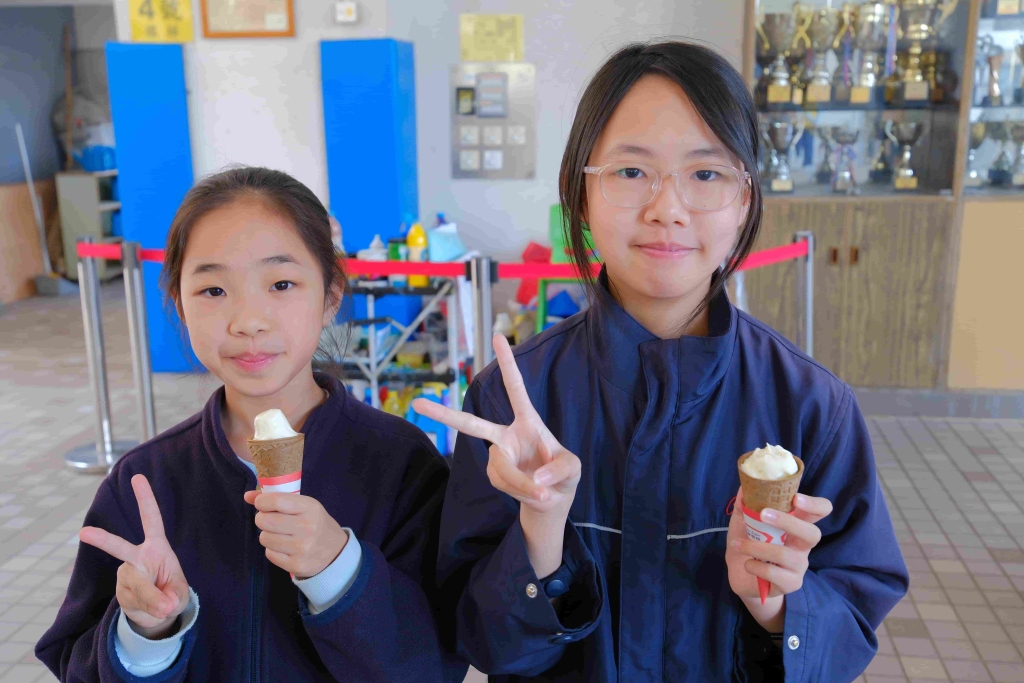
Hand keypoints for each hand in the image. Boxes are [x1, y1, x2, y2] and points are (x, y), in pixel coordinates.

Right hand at [80, 475, 189, 639]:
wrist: (157, 612)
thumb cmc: (170, 592)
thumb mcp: (179, 593)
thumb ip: (171, 597)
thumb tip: (161, 607)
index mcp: (156, 547)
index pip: (151, 519)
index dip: (145, 499)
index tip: (137, 477)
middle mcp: (137, 557)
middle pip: (119, 548)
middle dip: (102, 540)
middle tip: (84, 533)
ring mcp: (126, 575)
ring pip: (136, 587)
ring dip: (152, 599)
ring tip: (162, 606)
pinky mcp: (120, 593)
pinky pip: (135, 603)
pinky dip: (148, 610)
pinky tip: (150, 609)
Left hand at [243, 491, 348, 578]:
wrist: (336, 552)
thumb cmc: (316, 523)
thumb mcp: (303, 506)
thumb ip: (276, 499)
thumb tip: (247, 496)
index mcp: (310, 508)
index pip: (276, 501)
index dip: (262, 501)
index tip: (261, 503)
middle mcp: (307, 527)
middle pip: (265, 521)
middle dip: (262, 519)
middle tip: (270, 520)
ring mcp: (301, 548)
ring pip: (264, 538)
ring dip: (268, 535)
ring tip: (279, 535)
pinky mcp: (296, 565)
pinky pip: (269, 554)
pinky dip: (273, 550)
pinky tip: (284, 547)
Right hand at [413, 334, 580, 576]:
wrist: (553, 501)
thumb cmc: (564, 476)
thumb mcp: (573, 470)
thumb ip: (559, 469)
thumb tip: (537, 479)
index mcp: (528, 421)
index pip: (515, 388)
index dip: (507, 364)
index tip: (498, 336)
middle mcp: (506, 435)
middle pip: (470, 425)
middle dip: (443, 415)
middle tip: (418, 403)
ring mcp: (497, 456)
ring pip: (501, 469)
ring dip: (523, 484)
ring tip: (543, 494)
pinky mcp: (494, 475)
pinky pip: (503, 483)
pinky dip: (521, 492)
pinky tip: (534, 494)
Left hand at [725, 487, 832, 630]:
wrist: (740, 574)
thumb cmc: (747, 541)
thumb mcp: (743, 519)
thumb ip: (746, 501)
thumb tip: (746, 481)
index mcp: (796, 524)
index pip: (821, 511)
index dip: (814, 504)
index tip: (796, 498)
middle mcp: (802, 545)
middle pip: (813, 534)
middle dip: (789, 523)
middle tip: (764, 514)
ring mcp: (798, 566)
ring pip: (788, 556)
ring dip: (759, 548)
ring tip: (739, 544)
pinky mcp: (789, 584)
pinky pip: (776, 575)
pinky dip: (757, 567)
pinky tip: (747, 564)